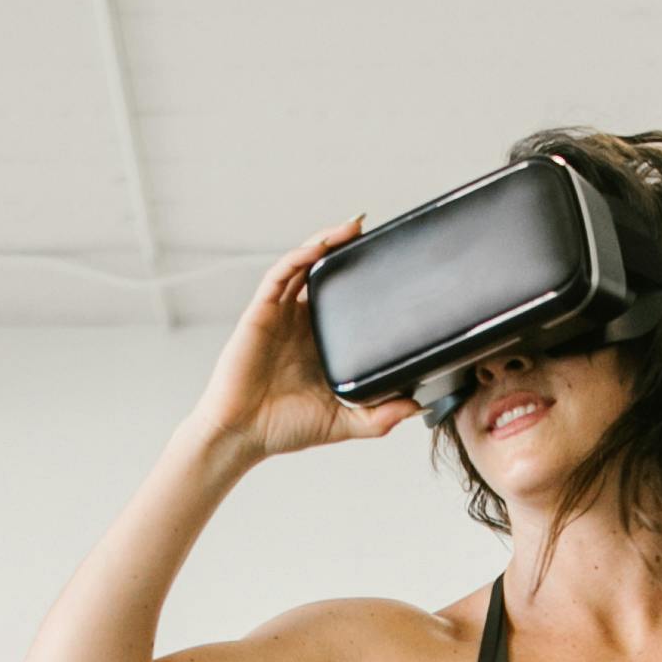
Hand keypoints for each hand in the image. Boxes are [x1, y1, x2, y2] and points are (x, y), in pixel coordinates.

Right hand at [185, 220, 422, 468]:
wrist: (243, 435)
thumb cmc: (285, 428)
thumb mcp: (346, 422)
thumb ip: (381, 417)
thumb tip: (418, 406)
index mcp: (320, 341)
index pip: (344, 297)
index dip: (361, 275)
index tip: (390, 260)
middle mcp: (300, 322)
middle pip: (324, 272)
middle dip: (346, 248)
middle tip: (374, 232)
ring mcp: (279, 315)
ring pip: (303, 265)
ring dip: (326, 242)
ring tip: (353, 226)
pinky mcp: (260, 314)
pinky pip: (279, 276)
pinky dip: (298, 257)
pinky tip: (318, 246)